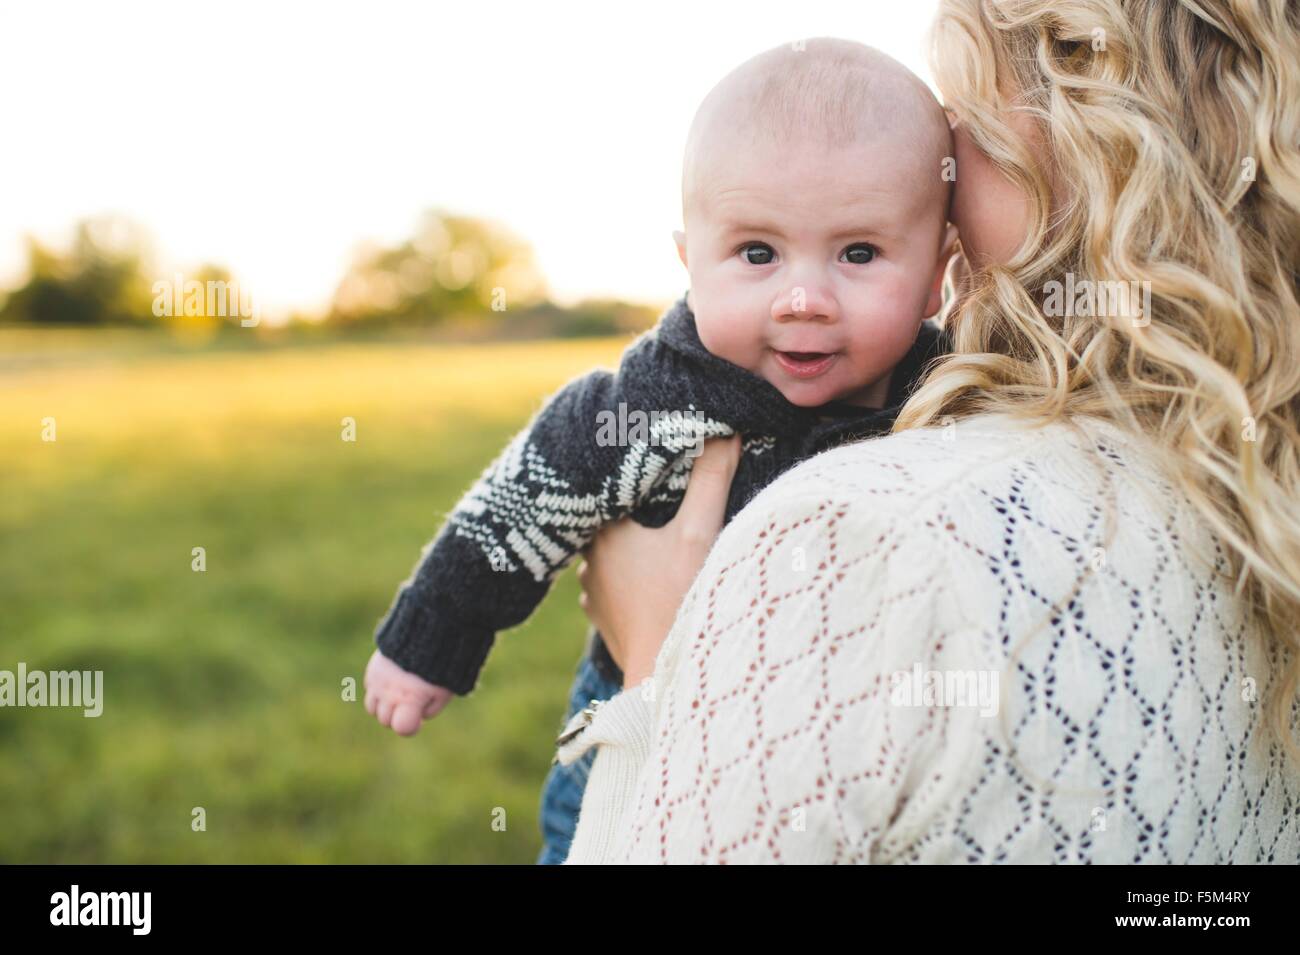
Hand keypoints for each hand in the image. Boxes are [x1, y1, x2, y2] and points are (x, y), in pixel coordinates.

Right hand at [363, 648, 455, 735]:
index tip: (419, 719)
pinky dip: (379, 690)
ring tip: (401, 693)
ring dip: (385, 705)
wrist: (426, 631)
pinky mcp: (373, 669)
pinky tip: (394, 680)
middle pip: (385, 720)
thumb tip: (417, 718)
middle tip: (413, 702)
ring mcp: (378, 681)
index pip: (401, 727)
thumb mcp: (443, 690)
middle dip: (398, 716)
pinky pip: (370, 690)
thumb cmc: (440, 664)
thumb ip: (430, 710)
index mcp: (410, 699)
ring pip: (373, 708)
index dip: (411, 728)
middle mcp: (390, 693)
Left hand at [577, 434, 742, 689]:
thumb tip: (726, 432)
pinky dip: (628, 581)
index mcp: (604, 532)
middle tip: (659, 500)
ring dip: (629, 549)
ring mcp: (591, 593)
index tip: (651, 467)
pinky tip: (649, 579)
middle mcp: (588, 560)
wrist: (660, 675)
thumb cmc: (678, 600)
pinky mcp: (602, 619)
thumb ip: (711, 480)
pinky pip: (611, 588)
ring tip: (656, 538)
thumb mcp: (699, 532)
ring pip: (609, 557)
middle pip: (610, 521)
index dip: (631, 477)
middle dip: (633, 511)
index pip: (611, 489)